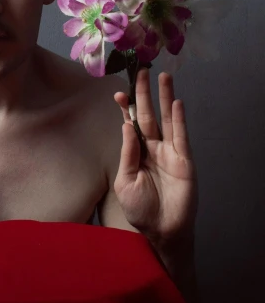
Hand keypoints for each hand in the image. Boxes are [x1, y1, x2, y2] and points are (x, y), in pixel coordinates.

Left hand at [113, 68, 198, 247]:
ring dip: (165, 98)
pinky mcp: (184, 160)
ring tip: (164, 77)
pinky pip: (181, 136)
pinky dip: (179, 119)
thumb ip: (127, 154)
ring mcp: (170, 152)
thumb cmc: (140, 210)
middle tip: (142, 71)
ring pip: (167, 119)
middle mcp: (153, 148)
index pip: (131, 124)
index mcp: (136, 152)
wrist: (162, 232)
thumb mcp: (125, 182)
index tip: (118, 92)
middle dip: (145, 94)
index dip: (126, 108)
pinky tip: (176, 103)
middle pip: (149, 115)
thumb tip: (126, 126)